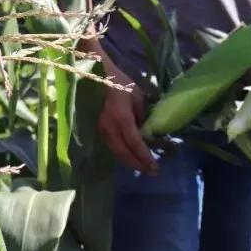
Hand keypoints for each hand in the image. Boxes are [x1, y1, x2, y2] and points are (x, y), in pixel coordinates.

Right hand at [96, 54, 157, 174]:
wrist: (96, 78)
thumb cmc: (119, 84)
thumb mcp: (137, 96)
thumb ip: (142, 115)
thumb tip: (147, 131)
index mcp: (121, 117)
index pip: (135, 143)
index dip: (145, 156)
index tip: (155, 166)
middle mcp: (110, 127)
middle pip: (124, 153)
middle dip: (138, 164)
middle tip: (152, 172)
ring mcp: (102, 129)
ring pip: (116, 152)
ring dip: (130, 161)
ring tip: (143, 167)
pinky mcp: (99, 129)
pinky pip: (112, 146)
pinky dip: (123, 154)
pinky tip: (131, 156)